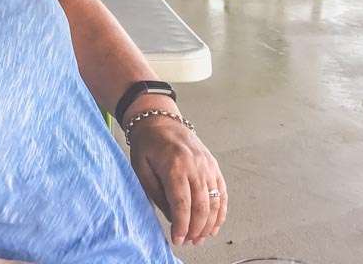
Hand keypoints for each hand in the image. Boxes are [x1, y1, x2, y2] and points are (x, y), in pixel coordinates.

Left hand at [127, 114, 226, 246]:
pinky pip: (222, 192)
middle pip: (201, 205)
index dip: (181, 225)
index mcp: (175, 166)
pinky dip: (220, 212)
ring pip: (215, 201)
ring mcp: (208, 165)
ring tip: (199, 238)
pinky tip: (214, 225)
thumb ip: (157, 194)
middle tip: (188, 241)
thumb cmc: (147, 145)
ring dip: (209, 224)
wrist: (160, 120)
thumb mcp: (141, 169)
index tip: (178, 239)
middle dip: (196, 229)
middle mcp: (195, 166)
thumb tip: (173, 217)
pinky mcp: (214, 166)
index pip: (182, 203)